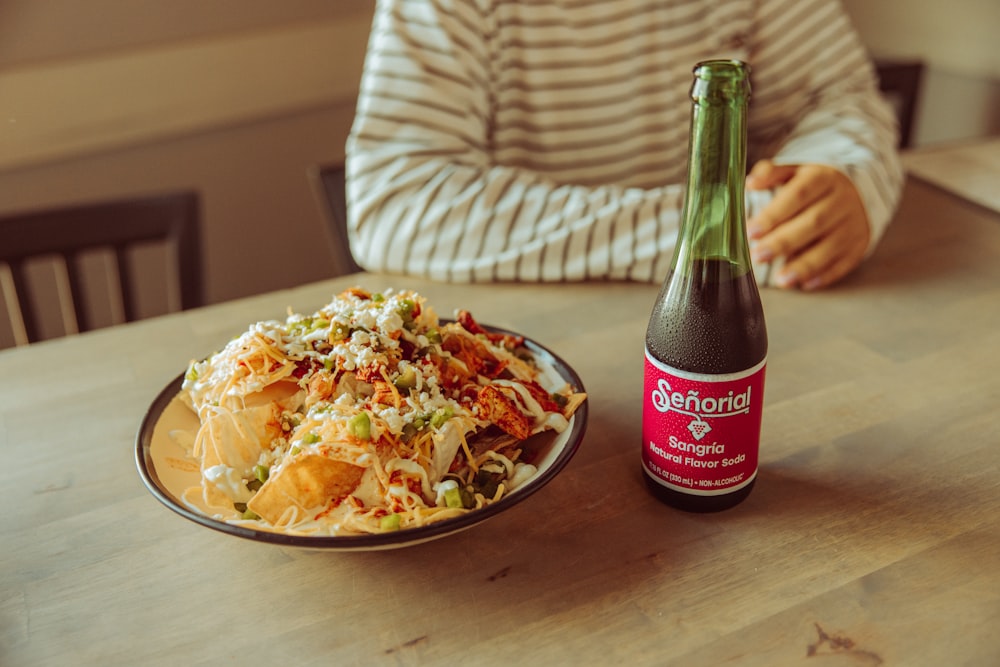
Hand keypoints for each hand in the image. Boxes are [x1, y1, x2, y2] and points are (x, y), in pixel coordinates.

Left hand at [745, 160, 869, 289]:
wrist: (857, 189)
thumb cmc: (812, 184)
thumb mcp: (795, 171)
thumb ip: (771, 174)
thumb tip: (750, 182)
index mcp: (822, 178)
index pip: (797, 195)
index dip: (774, 214)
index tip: (750, 231)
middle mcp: (842, 200)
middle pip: (813, 222)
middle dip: (783, 242)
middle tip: (757, 256)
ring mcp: (854, 223)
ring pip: (830, 246)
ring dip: (804, 266)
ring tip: (780, 280)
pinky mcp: (860, 243)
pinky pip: (844, 262)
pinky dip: (825, 275)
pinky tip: (804, 285)